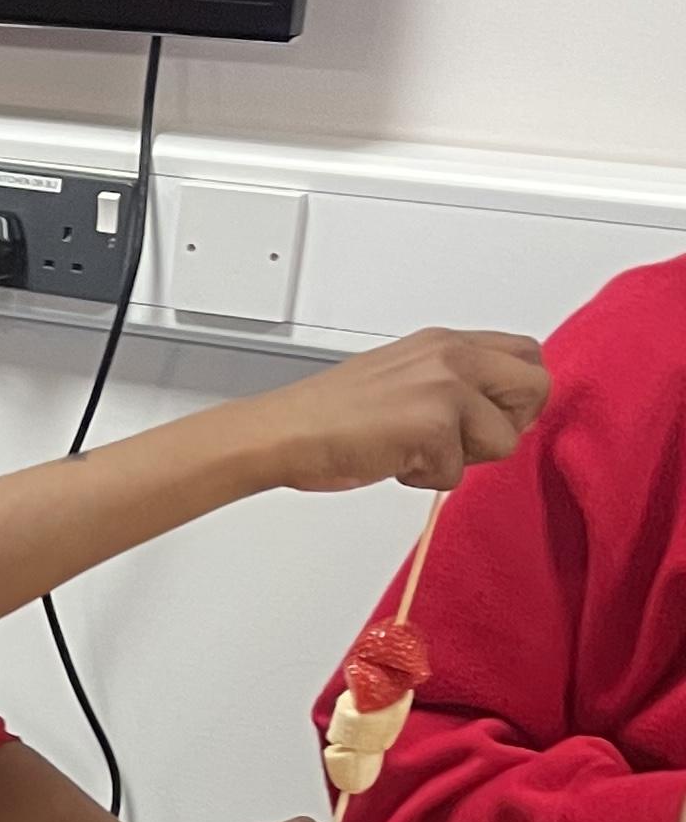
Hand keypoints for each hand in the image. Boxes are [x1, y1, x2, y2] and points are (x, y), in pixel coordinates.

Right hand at [239, 330, 548, 496]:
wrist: (286, 431)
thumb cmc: (330, 413)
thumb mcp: (405, 375)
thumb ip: (453, 381)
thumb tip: (491, 410)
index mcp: (446, 341)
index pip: (526, 354)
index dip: (516, 395)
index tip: (486, 417)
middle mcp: (453, 355)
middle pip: (536, 388)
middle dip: (509, 425)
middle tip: (463, 440)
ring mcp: (447, 388)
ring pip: (504, 438)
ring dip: (463, 458)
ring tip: (416, 450)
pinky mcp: (435, 426)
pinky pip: (459, 472)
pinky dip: (426, 479)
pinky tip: (395, 461)